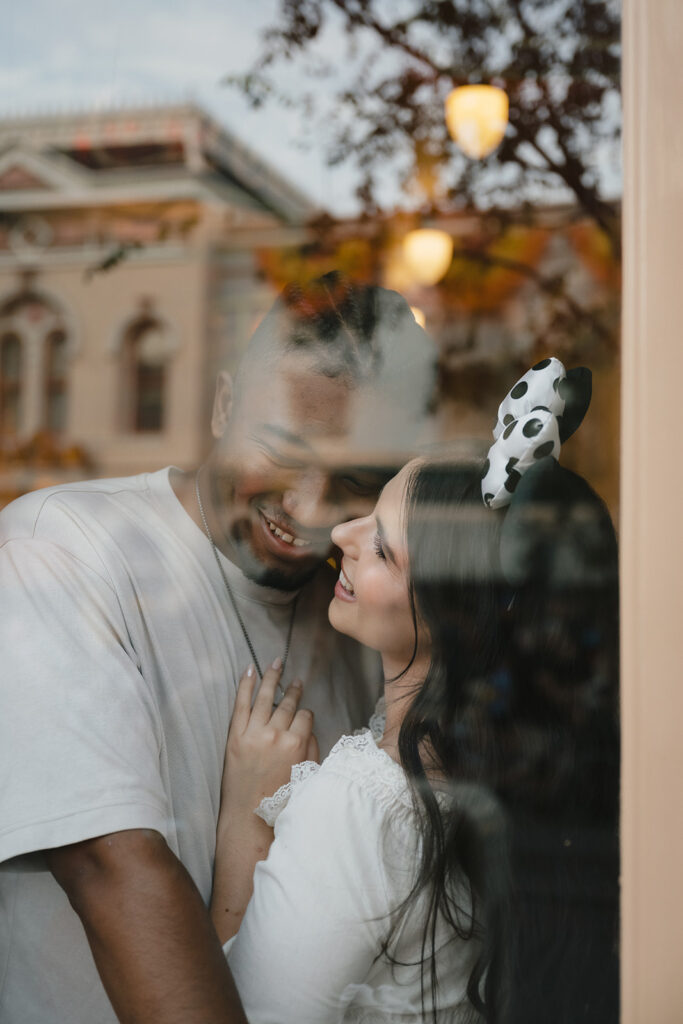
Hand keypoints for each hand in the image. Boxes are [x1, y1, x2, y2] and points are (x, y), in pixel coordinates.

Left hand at [222, 660, 318, 816]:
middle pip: (288, 704)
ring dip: (272, 677)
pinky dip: (245, 685)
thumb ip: (310, 748)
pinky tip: (250, 670)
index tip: (303, 715)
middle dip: (294, 690)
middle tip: (296, 681)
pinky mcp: (235, 736)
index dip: (306, 715)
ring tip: (276, 663)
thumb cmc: (280, 799)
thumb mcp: (306, 774)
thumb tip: (307, 728)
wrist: (248, 816)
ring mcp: (253, 733)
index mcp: (296, 744)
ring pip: (266, 697)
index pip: (305, 716)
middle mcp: (275, 735)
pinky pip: (241, 703)